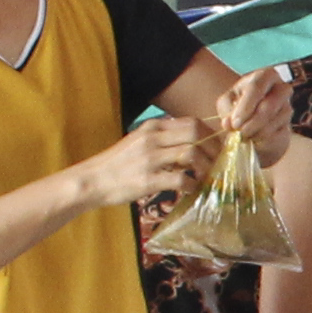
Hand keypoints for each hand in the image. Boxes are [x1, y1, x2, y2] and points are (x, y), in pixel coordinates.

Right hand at [91, 114, 214, 209]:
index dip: (211, 134)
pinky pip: (181, 179)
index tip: (218, 148)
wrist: (92, 181)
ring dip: (206, 167)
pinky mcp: (148, 180)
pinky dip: (192, 186)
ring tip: (207, 177)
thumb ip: (163, 138)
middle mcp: (152, 138)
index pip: (192, 122)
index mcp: (152, 127)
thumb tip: (191, 142)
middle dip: (214, 148)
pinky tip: (192, 190)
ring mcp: (150, 158)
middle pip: (196, 132)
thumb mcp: (139, 141)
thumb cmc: (118, 164)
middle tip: (219, 162)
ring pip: (192, 153)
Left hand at [226, 66, 294, 165]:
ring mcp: (287, 108)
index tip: (235, 123)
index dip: (245, 107)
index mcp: (266, 76)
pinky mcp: (288, 127)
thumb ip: (226, 111)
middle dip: (252, 123)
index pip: (257, 87)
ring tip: (243, 137)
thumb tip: (228, 123)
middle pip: (269, 106)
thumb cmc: (238, 105)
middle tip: (239, 133)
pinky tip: (253, 141)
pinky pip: (278, 136)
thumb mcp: (227, 103)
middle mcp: (282, 89)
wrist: (251, 120)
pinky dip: (263, 141)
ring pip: (274, 123)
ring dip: (256, 133)